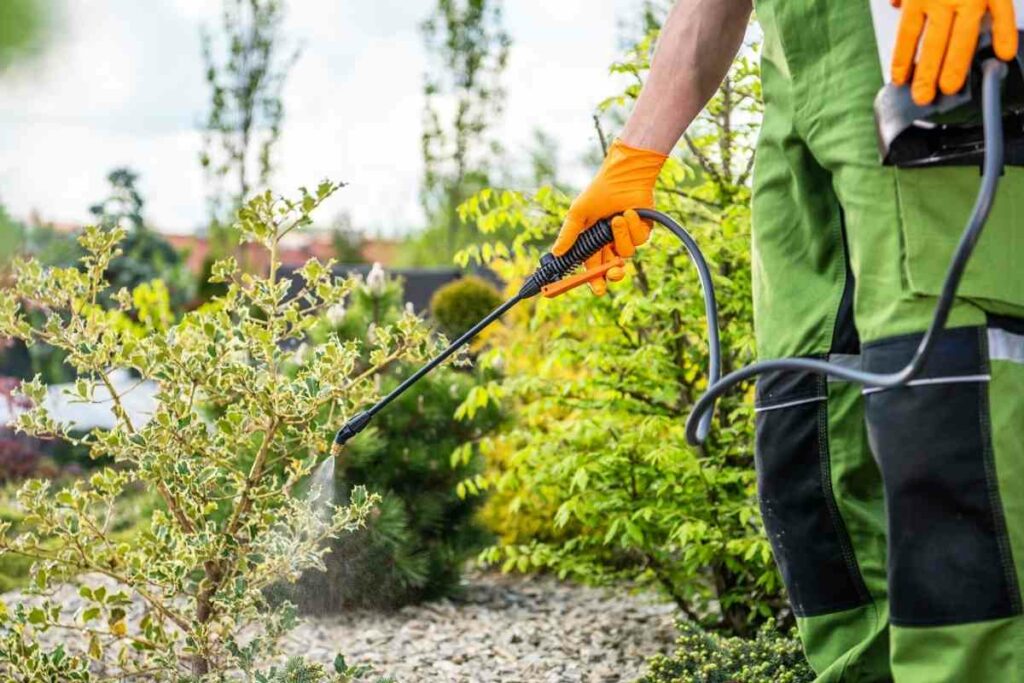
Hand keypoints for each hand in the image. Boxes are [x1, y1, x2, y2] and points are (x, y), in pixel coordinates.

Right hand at [553, 139, 666, 294]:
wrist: (623, 176)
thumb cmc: (599, 191)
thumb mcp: (578, 213)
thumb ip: (569, 234)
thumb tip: (556, 253)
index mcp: (593, 242)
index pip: (591, 267)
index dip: (593, 280)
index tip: (596, 289)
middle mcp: (609, 243)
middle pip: (611, 269)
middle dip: (612, 274)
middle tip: (613, 273)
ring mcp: (626, 238)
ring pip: (626, 254)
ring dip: (621, 237)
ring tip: (616, 218)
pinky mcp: (642, 231)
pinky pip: (639, 240)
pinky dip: (632, 226)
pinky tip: (629, 212)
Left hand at [891, 0, 1017, 105]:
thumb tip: (896, 5)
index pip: (907, 33)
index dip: (902, 58)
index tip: (899, 80)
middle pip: (933, 42)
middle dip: (927, 72)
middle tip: (922, 96)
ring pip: (963, 36)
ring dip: (956, 64)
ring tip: (949, 87)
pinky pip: (1002, 13)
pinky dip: (1004, 33)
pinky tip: (1003, 55)